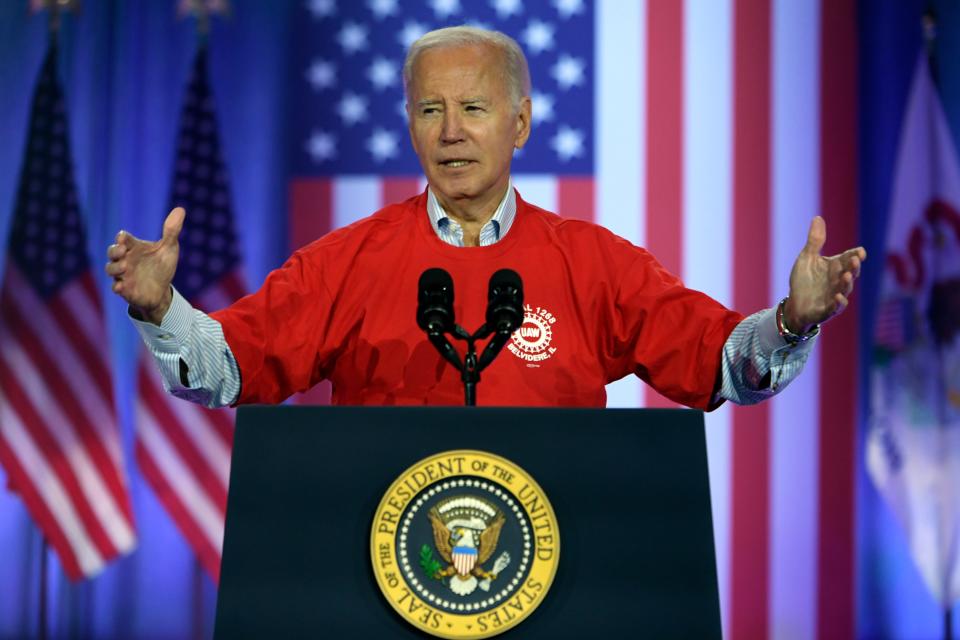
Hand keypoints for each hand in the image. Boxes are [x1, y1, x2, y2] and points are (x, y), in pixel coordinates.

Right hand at [105, 207, 184, 324]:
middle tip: (121, 250)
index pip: (124, 239)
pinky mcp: (124, 289)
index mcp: (134, 247)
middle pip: (112, 251)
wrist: (162, 291)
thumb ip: (171, 230)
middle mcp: (125, 259)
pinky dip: (117, 287)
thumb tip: (180, 209)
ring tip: (125, 267)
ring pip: (111, 269)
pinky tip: (121, 287)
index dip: (123, 238)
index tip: (124, 238)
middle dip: (114, 250)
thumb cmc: (162, 266)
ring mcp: (123, 275)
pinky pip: (116, 288)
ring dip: (115, 267)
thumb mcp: (169, 248)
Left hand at [784, 216, 865, 333]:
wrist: (794, 304)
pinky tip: (838, 297)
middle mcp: (838, 280)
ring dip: (847, 283)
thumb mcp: (807, 258)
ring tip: (846, 276)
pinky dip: (839, 302)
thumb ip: (815, 241)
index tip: (860, 251)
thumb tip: (818, 218)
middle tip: (855, 259)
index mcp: (835, 267)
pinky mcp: (828, 309)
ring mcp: (835, 295)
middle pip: (851, 272)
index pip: (848, 258)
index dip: (856, 255)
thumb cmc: (804, 280)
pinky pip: (837, 307)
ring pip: (845, 289)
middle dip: (854, 267)